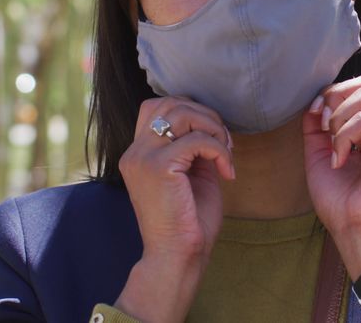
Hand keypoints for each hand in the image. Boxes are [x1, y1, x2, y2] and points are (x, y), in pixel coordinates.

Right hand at [115, 96, 234, 321]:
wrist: (177, 257)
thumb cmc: (189, 222)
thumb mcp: (192, 174)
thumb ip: (194, 145)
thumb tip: (212, 123)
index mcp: (138, 153)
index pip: (157, 107)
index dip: (190, 111)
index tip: (213, 138)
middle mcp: (134, 152)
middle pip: (170, 103)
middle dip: (205, 115)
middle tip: (224, 143)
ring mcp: (143, 158)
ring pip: (182, 113)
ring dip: (213, 128)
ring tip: (226, 154)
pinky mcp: (158, 167)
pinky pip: (197, 140)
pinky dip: (220, 151)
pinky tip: (226, 172)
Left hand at [304, 75, 360, 282]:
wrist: (356, 230)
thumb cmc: (341, 201)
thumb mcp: (320, 154)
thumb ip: (317, 125)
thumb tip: (314, 100)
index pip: (360, 88)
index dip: (333, 94)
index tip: (315, 118)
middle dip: (335, 97)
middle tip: (323, 127)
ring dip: (338, 119)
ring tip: (334, 148)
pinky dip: (344, 137)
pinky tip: (341, 160)